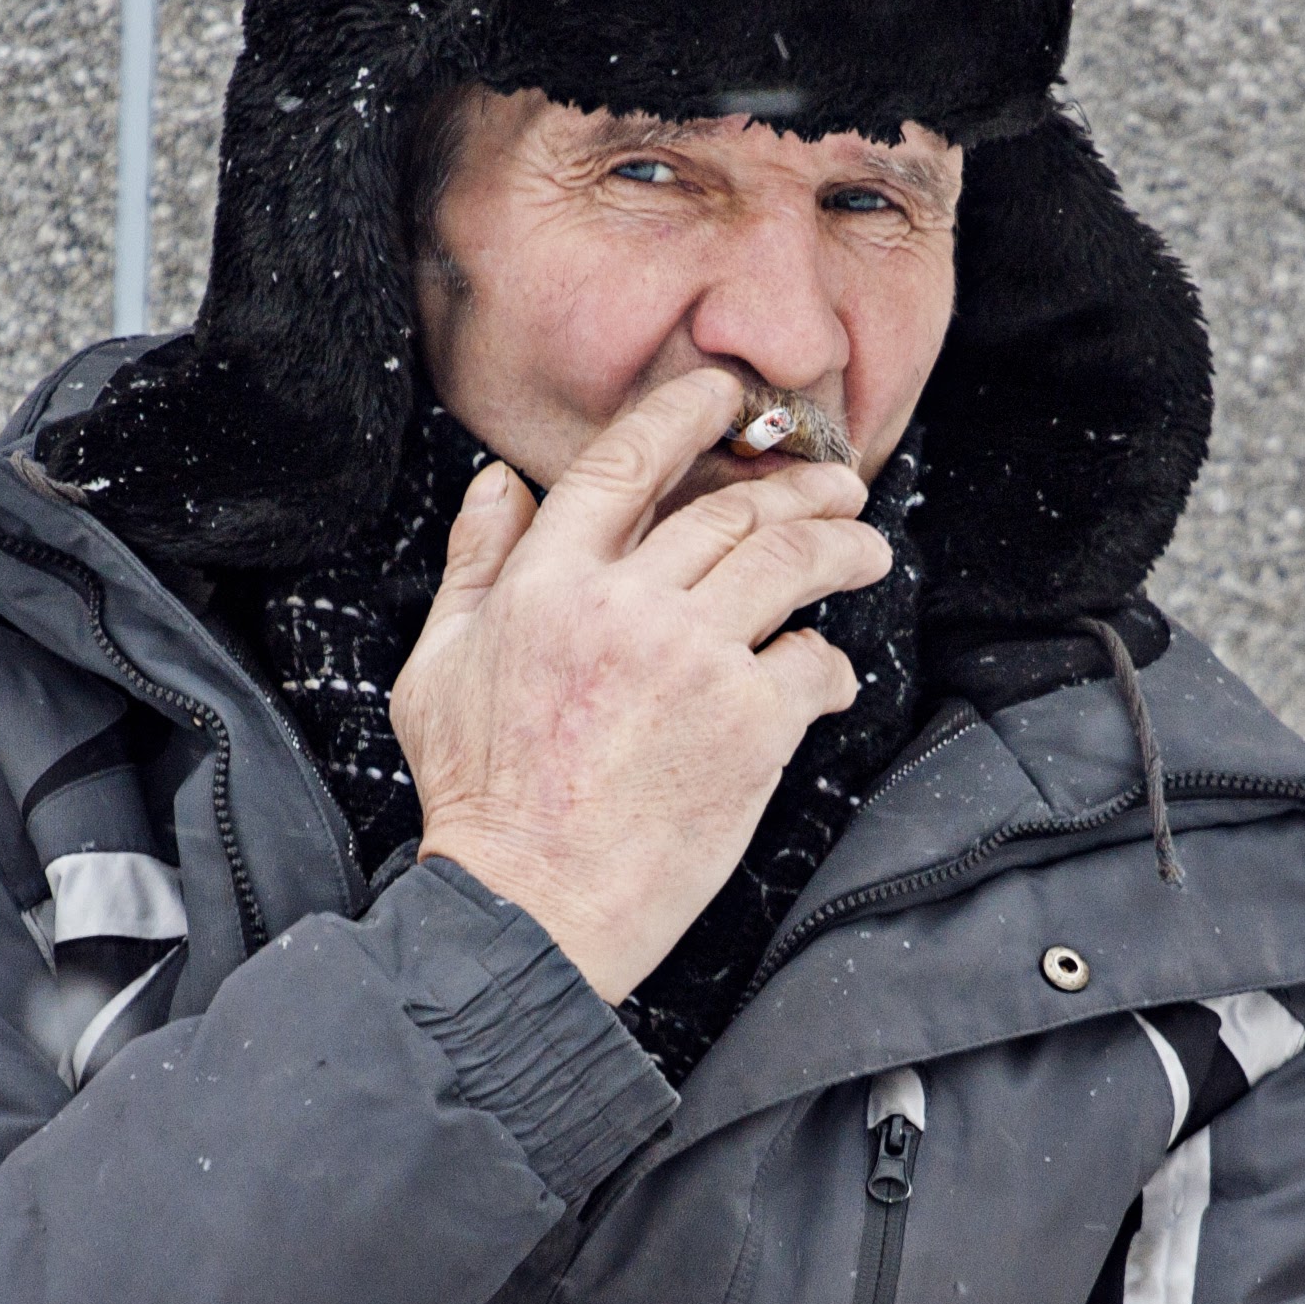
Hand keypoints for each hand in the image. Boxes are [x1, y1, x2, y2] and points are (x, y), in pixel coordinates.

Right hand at [391, 368, 891, 1002]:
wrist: (529, 906)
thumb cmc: (480, 798)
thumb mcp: (438, 667)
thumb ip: (474, 565)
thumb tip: (499, 484)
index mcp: (547, 582)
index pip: (627, 462)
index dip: (686, 413)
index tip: (727, 397)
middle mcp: (625, 606)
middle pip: (732, 509)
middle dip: (799, 486)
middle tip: (838, 484)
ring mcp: (694, 660)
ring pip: (791, 564)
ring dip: (841, 544)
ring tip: (866, 546)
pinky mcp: (749, 724)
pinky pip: (813, 663)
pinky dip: (829, 662)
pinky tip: (827, 671)